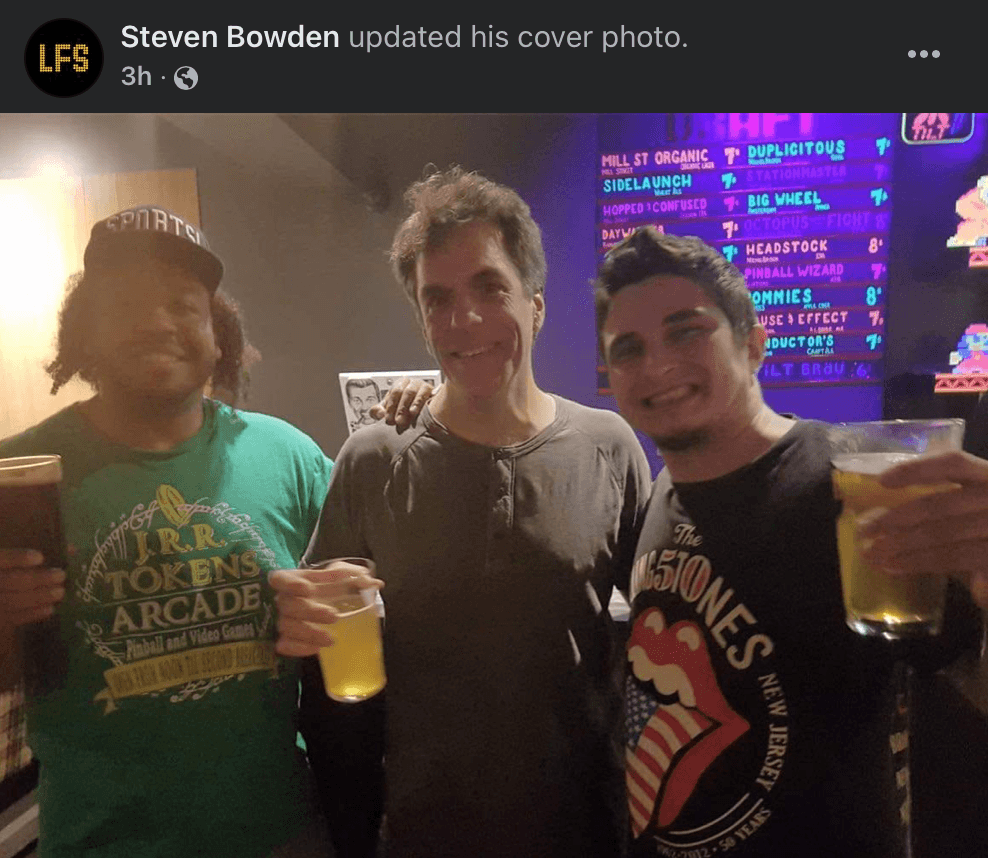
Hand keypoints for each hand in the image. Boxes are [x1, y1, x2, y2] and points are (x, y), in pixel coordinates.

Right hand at [0, 548, 65, 630]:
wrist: (7, 591)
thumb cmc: (16, 569)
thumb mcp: (19, 551)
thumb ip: (40, 549)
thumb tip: (71, 549)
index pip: (0, 559)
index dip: (17, 558)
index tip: (40, 557)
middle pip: (8, 581)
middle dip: (36, 579)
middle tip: (61, 576)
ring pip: (11, 601)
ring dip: (38, 597)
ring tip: (60, 592)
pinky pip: (12, 619)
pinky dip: (32, 614)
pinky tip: (49, 609)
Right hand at [269, 560, 382, 656]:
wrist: (336, 608)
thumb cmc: (337, 588)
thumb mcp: (347, 578)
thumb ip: (358, 577)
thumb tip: (376, 584)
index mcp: (298, 580)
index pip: (280, 578)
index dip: (289, 583)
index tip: (307, 589)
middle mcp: (287, 599)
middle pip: (288, 605)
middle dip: (310, 611)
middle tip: (334, 617)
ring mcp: (286, 619)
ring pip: (287, 626)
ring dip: (308, 633)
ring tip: (330, 639)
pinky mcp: (288, 639)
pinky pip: (286, 646)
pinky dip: (300, 648)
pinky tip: (316, 650)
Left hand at [369, 377, 438, 432]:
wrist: (423, 412)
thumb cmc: (404, 409)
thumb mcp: (389, 410)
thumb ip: (379, 411)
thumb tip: (379, 414)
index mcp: (399, 385)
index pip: (393, 393)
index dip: (390, 407)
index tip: (388, 419)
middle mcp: (410, 383)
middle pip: (403, 392)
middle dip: (400, 408)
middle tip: (398, 421)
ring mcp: (421, 386)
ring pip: (414, 392)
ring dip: (410, 405)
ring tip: (409, 415)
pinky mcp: (431, 390)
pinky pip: (426, 393)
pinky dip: (420, 402)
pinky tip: (417, 410)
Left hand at [860, 451, 987, 608]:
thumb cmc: (981, 515)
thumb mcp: (971, 493)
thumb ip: (943, 488)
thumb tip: (886, 493)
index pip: (953, 463)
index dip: (916, 469)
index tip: (881, 481)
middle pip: (938, 505)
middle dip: (895, 517)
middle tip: (863, 528)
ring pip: (940, 534)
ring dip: (900, 544)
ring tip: (870, 552)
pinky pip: (950, 559)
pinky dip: (919, 562)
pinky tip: (894, 566)